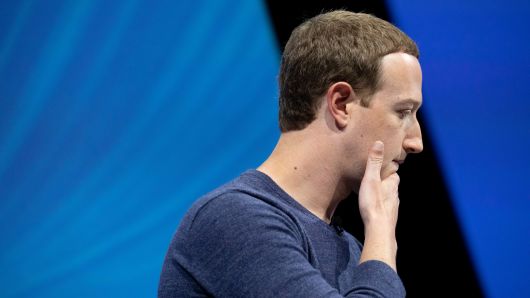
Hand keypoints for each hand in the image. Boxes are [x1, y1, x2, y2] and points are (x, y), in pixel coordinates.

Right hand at [358, 141, 399, 270]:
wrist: (379, 229)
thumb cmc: (374, 204)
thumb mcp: (371, 179)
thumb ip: (374, 162)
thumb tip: (379, 142)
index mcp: (392, 183)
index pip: (393, 171)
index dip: (388, 167)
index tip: (382, 163)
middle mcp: (395, 194)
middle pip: (392, 184)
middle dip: (385, 179)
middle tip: (375, 175)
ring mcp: (392, 206)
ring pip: (389, 195)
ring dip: (382, 192)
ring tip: (372, 189)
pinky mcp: (388, 216)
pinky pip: (384, 206)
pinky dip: (380, 203)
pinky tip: (373, 205)